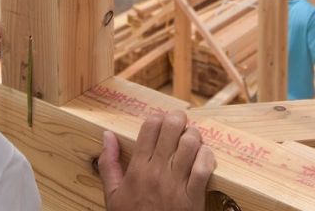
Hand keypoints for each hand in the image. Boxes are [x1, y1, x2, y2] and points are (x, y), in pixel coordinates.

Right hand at [98, 111, 214, 210]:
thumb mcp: (112, 195)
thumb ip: (108, 164)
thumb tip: (107, 135)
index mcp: (137, 169)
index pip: (150, 127)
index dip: (158, 117)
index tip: (162, 121)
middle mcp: (157, 172)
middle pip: (172, 128)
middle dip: (179, 120)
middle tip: (181, 124)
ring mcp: (176, 184)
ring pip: (191, 144)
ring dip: (195, 137)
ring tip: (193, 140)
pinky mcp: (193, 197)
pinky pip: (204, 168)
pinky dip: (207, 157)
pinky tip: (204, 157)